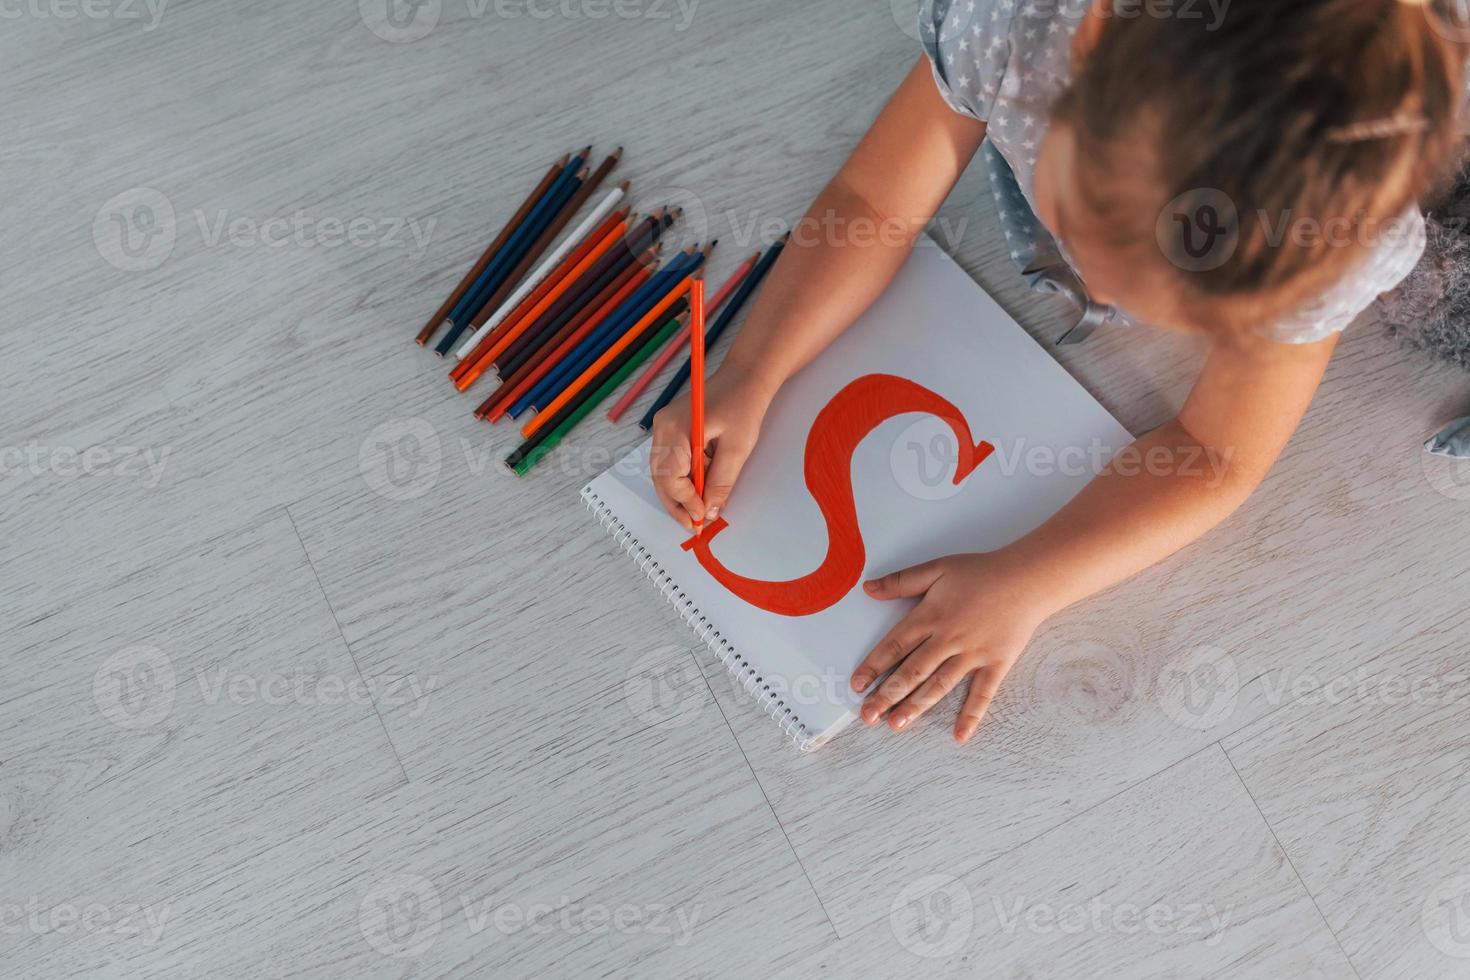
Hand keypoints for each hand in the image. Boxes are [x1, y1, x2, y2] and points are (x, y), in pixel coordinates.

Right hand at [650, 362, 779, 529]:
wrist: (745, 377)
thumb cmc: (743, 405)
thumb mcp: (738, 448)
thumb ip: (721, 482)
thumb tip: (708, 511)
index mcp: (675, 429)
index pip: (670, 476)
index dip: (685, 501)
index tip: (701, 517)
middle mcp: (662, 427)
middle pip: (660, 477)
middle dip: (676, 503)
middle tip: (692, 525)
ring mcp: (664, 428)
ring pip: (662, 472)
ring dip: (678, 494)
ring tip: (694, 514)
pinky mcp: (671, 430)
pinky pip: (670, 462)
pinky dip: (682, 480)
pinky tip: (697, 492)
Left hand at [850, 553, 1049, 742]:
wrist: (1027, 579)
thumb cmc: (981, 573)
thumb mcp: (937, 568)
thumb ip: (901, 581)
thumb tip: (869, 588)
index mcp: (930, 616)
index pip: (894, 645)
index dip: (873, 666)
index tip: (857, 685)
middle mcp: (948, 640)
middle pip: (912, 671)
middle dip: (887, 695)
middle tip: (867, 715)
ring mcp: (972, 655)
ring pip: (939, 685)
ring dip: (916, 707)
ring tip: (896, 725)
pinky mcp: (996, 664)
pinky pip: (982, 694)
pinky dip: (971, 716)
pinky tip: (959, 736)